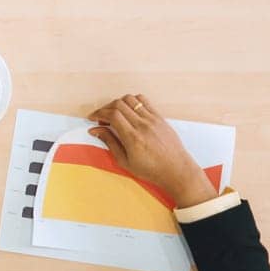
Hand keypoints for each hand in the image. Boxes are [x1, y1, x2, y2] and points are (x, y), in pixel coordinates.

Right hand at [89, 94, 219, 207]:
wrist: (177, 171)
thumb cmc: (151, 170)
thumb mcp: (125, 161)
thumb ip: (110, 142)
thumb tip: (95, 130)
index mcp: (133, 138)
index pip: (112, 115)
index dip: (98, 113)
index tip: (92, 118)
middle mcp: (143, 125)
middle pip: (119, 104)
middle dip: (105, 108)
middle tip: (102, 118)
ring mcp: (153, 120)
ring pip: (130, 99)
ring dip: (118, 103)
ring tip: (115, 114)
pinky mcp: (160, 118)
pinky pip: (144, 101)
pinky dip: (133, 102)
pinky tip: (130, 112)